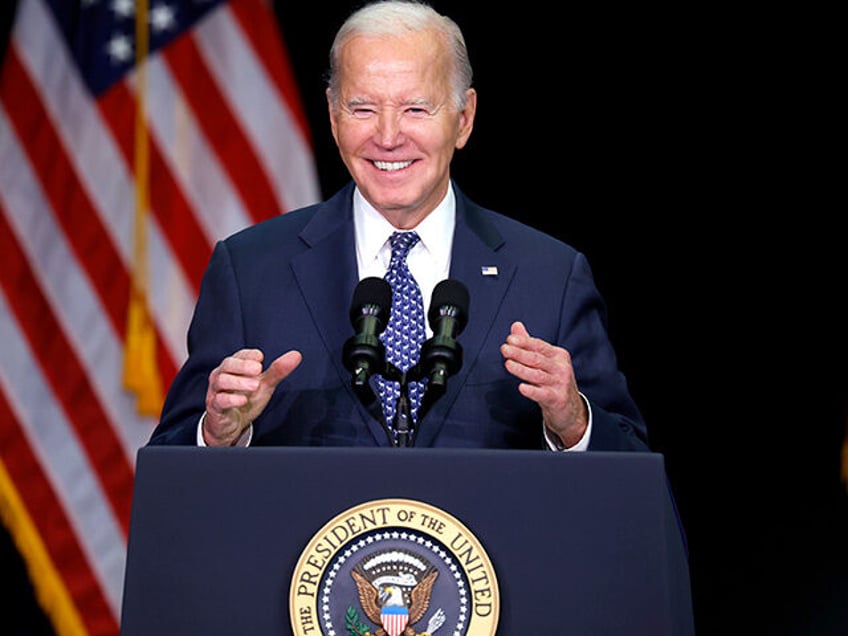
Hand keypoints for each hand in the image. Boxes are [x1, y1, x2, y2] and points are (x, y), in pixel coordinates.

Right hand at [203, 348, 301, 445]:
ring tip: (255, 385)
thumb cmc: (246, 399)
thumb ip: (278, 371)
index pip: (240, 355)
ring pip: (222, 381)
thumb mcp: (265, 385)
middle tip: (258, 369)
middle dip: (243, 366)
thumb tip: (296, 355)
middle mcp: (222, 375)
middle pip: (228, 364)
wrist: (232, 425)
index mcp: (234, 367)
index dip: (249, 355)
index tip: (260, 358)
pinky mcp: (215, 408)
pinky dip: (230, 399)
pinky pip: (219, 401)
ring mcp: (217, 391)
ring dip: (239, 382)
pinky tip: (242, 400)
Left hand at [500, 321, 586, 447]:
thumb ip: (529, 344)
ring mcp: (560, 384)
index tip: (510, 339)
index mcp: (558, 355)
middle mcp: (561, 368)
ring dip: (522, 369)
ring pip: (537, 375)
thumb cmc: (553, 380)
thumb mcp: (545, 361)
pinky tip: (521, 387)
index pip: (539, 346)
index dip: (524, 342)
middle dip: (520, 353)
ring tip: (508, 364)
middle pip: (537, 359)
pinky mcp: (557, 399)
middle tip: (504, 349)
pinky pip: (542, 394)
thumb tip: (515, 325)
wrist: (570, 408)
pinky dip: (532, 391)